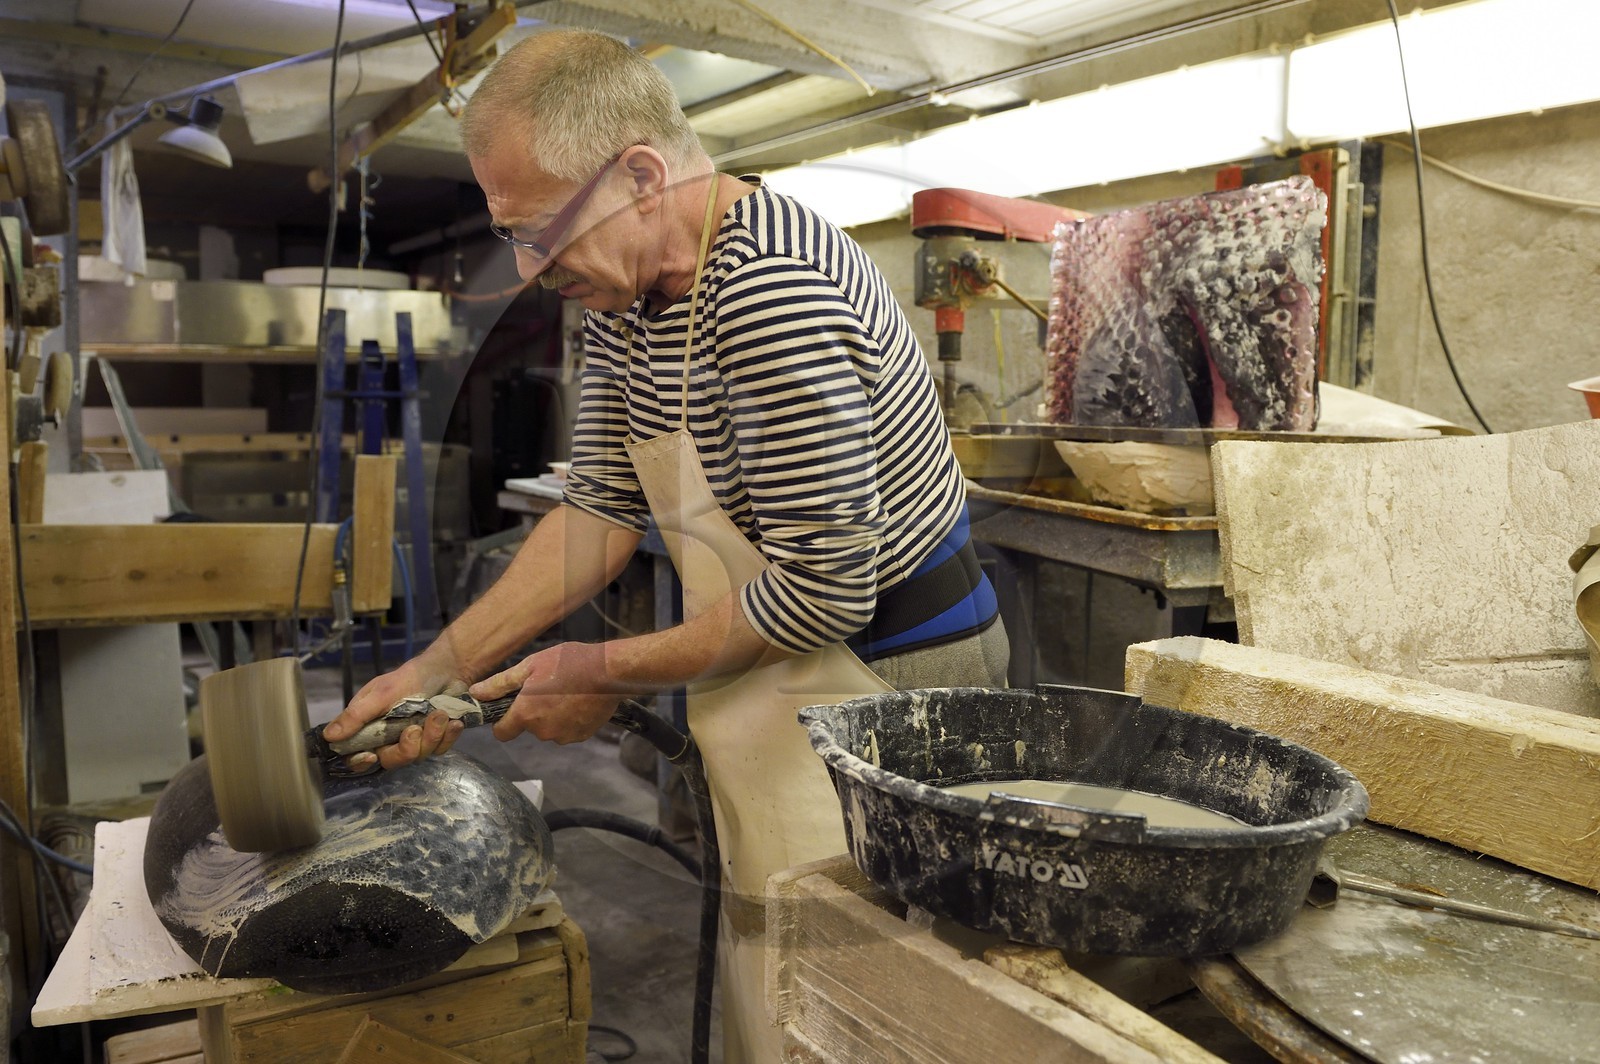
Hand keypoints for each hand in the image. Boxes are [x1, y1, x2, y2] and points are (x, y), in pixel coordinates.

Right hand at [322, 653, 467, 771]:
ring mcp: (413, 741)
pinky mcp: (435, 740)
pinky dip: (447, 736)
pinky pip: (439, 750)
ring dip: (431, 736)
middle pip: (391, 760)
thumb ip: (357, 715)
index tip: (371, 756)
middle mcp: (389, 738)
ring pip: (417, 756)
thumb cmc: (410, 678)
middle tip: (416, 728)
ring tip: (440, 715)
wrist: (448, 669)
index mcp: (369, 727)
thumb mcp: (381, 694)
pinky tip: (453, 722)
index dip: (361, 762)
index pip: (356, 755)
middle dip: (406, 748)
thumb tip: (327, 736)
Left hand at [470, 642, 623, 745]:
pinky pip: (567, 731)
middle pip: (529, 728)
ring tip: (566, 693)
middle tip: (546, 690)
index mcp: (525, 714)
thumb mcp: (530, 666)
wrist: (609, 672)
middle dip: (533, 713)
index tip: (510, 709)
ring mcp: (563, 736)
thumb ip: (500, 684)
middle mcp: (542, 731)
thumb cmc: (567, 663)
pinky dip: (570, 721)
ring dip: (552, 717)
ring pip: (549, 730)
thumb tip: (475, 694)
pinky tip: (578, 702)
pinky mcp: (581, 736)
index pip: (502, 733)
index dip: (503, 722)